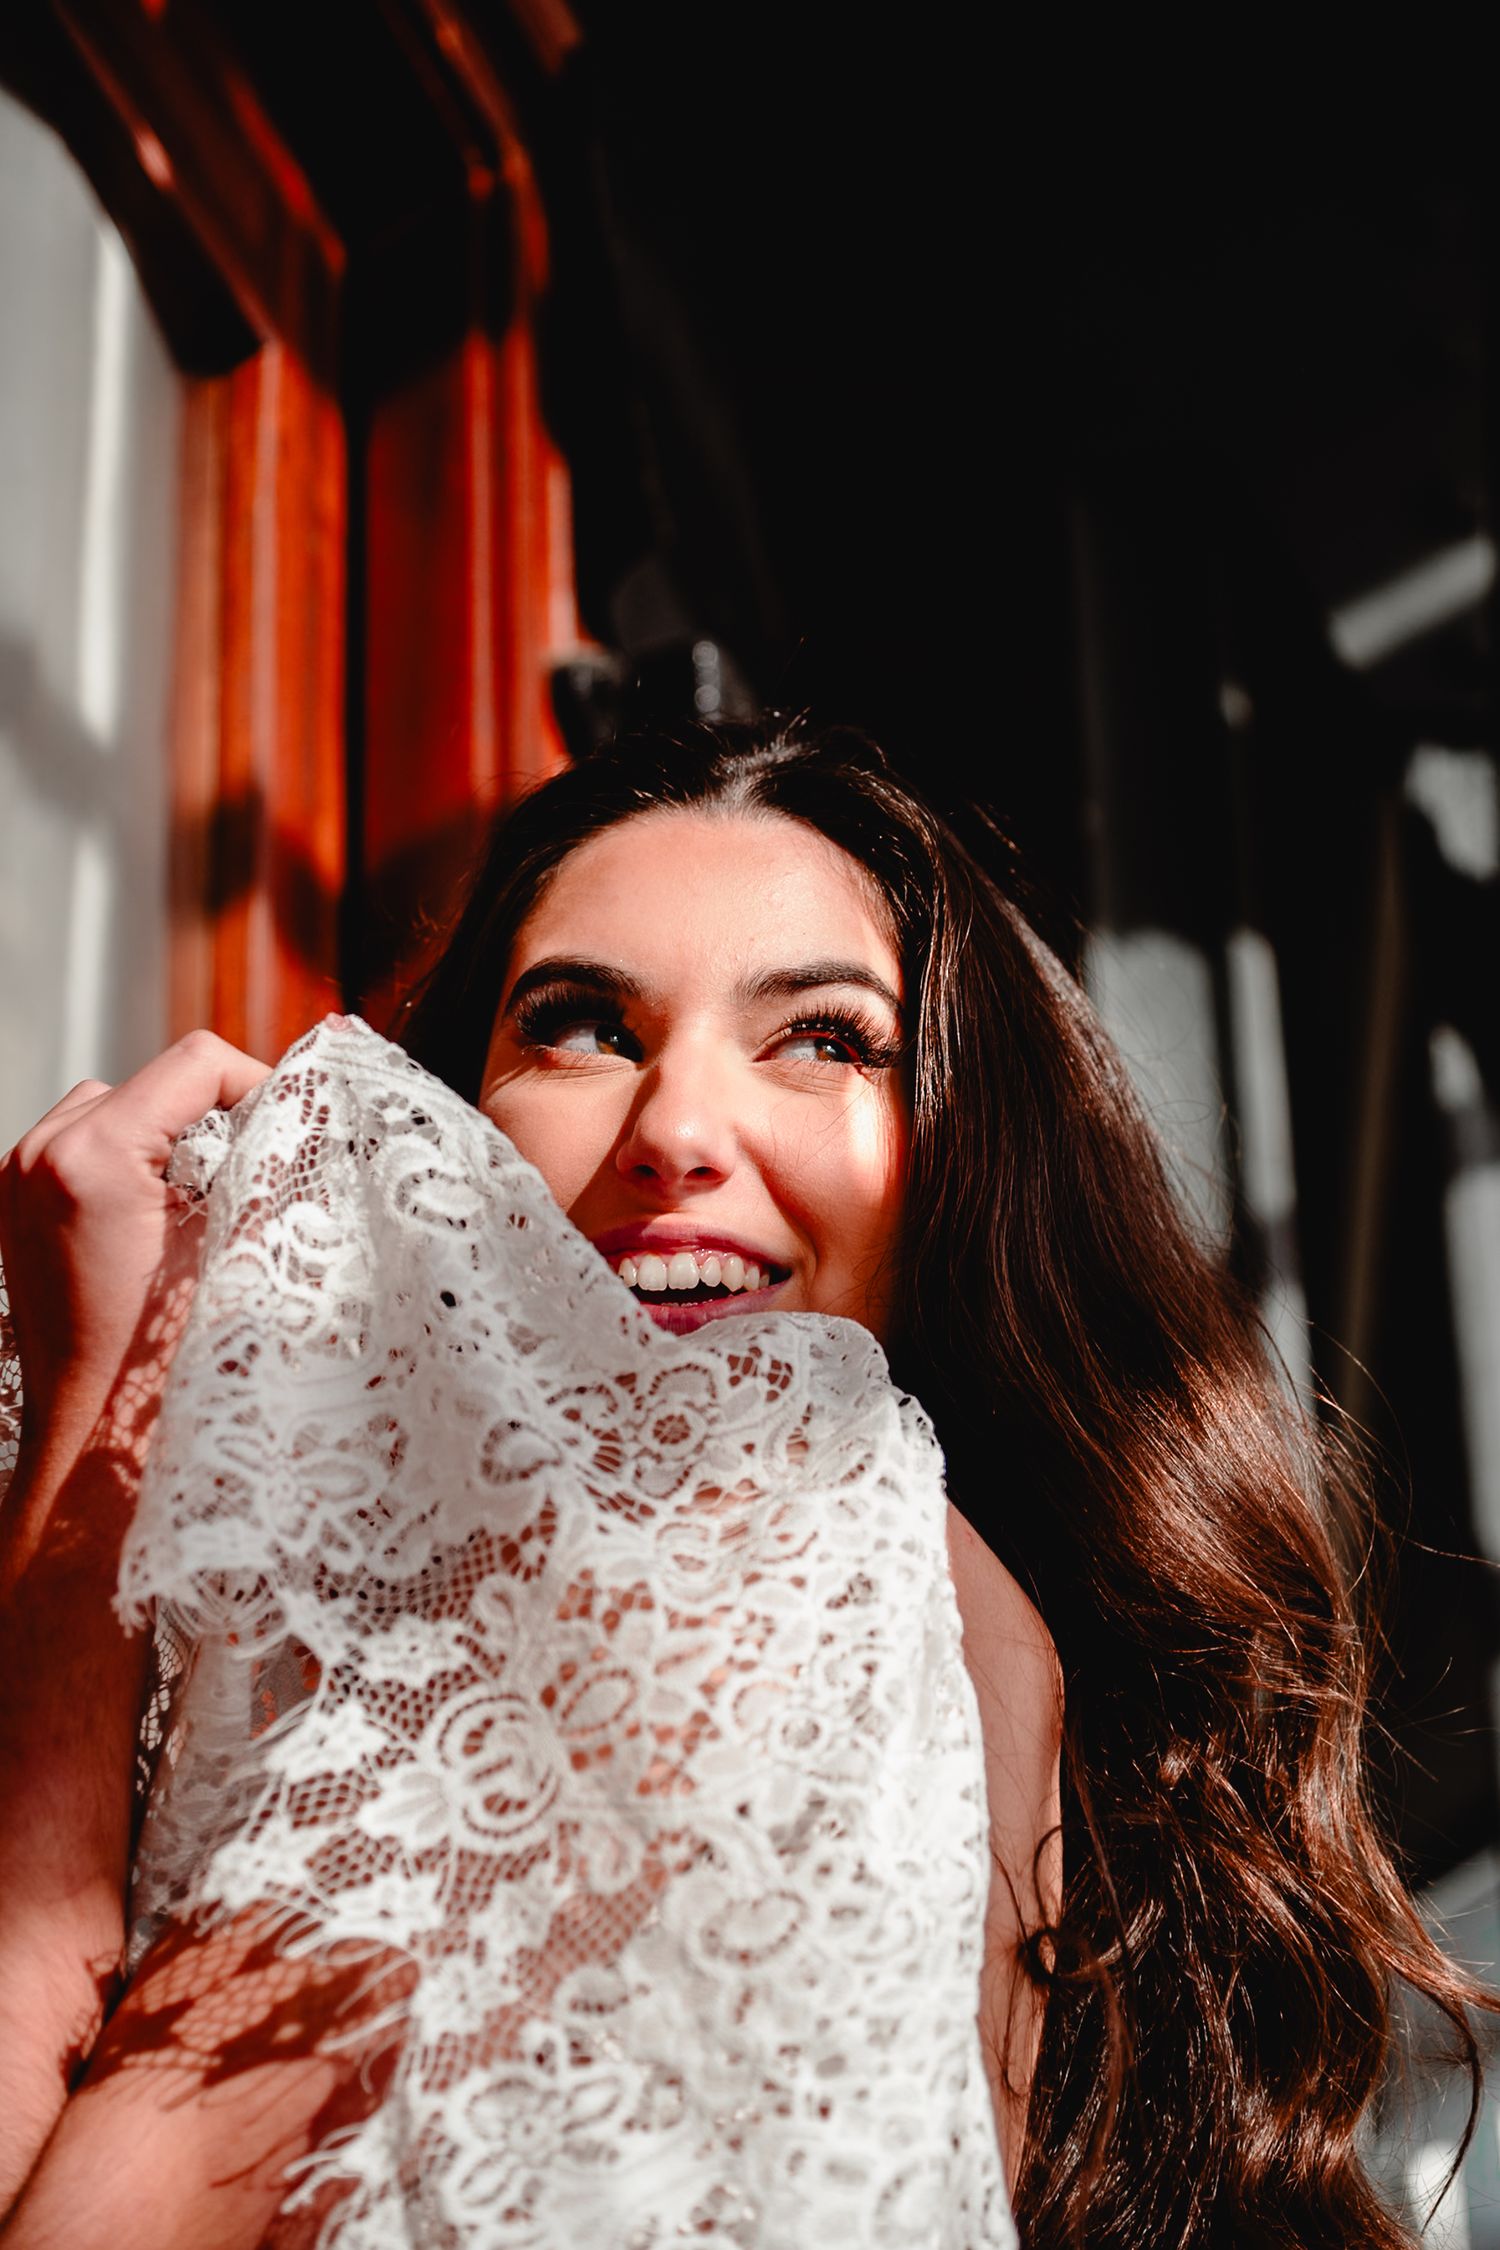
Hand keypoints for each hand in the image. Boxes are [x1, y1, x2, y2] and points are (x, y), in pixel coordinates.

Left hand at [0, 1032, 269, 1468]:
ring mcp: (15, 1176)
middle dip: (209, 1120)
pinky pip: (80, 1144)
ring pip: (114, 1106)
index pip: (196, 1064)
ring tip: (196, 1206)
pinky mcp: (9, 1201)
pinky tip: (152, 1222)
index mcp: (93, 1157)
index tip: (288, 1130)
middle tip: (248, 1179)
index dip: (256, 1086)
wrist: (92, 1439)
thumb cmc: (168, 1361)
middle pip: (154, 1083)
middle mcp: (41, 1152)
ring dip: (164, 1140)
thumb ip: (268, 1167)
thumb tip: (308, 1110)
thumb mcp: (234, 1249)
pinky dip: (125, 1164)